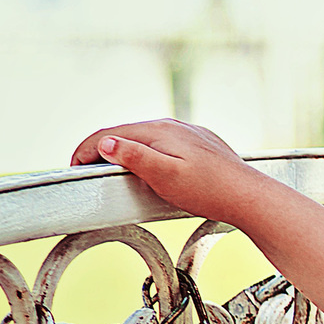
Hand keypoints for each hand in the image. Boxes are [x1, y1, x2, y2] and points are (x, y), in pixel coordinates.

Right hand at [69, 121, 259, 224]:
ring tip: (109, 170)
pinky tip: (145, 167)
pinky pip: (162, 145)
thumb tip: (106, 142)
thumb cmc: (208, 191)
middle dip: (100, 150)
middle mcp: (173, 126)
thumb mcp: (164, 176)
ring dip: (122, 151)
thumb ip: (134, 157)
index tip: (73, 168)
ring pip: (144, 138)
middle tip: (85, 171)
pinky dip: (144, 153)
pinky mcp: (199, 145)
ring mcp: (188, 134)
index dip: (86, 151)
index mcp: (159, 131)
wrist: (249, 197)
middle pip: (124, 133)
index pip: (109, 134)